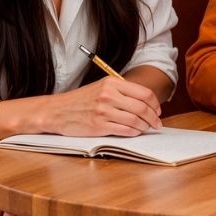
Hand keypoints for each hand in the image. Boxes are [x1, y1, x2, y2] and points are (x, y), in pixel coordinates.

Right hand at [43, 77, 161, 136]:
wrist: (57, 111)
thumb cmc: (81, 100)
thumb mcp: (101, 87)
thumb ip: (121, 91)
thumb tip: (145, 102)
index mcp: (112, 83)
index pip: (144, 93)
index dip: (155, 104)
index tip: (158, 111)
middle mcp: (109, 95)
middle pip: (142, 108)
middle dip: (153, 118)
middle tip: (157, 123)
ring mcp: (104, 111)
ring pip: (135, 121)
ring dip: (144, 127)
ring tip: (146, 128)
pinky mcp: (99, 126)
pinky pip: (124, 130)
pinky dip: (134, 132)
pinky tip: (135, 132)